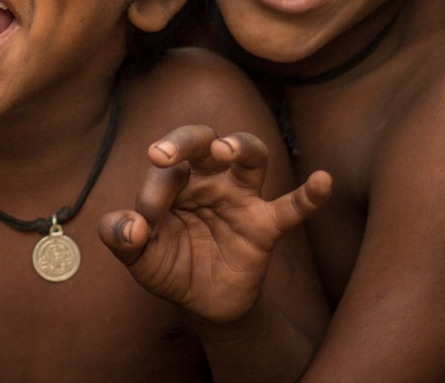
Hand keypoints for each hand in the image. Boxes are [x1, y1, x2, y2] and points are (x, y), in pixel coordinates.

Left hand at [99, 126, 330, 325]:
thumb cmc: (170, 266)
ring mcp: (240, 199)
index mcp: (176, 181)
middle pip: (205, 142)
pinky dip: (309, 194)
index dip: (151, 195)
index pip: (165, 172)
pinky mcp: (264, 226)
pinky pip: (291, 207)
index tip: (141, 226)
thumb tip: (129, 226)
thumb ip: (121, 237)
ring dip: (239, 146)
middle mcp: (209, 179)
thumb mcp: (137, 256)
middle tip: (166, 154)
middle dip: (187, 140)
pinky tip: (322, 180)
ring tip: (224, 150)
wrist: (203, 303)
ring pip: (249, 157)